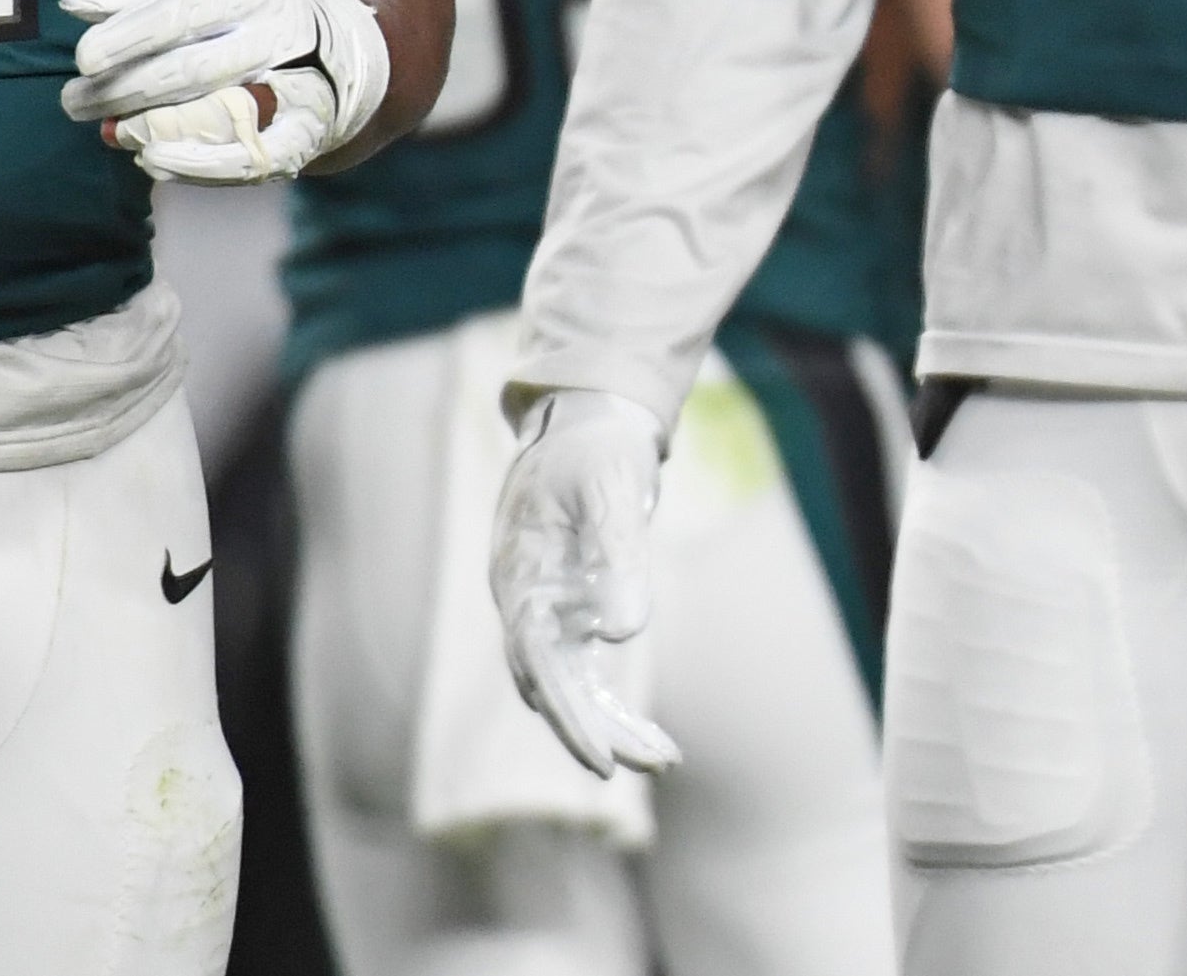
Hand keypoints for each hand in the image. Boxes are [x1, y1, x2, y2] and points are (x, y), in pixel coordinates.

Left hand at [59, 0, 388, 182]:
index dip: (133, 36)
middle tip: (74, 104)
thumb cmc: (243, 17)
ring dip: (153, 128)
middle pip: (195, 68)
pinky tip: (153, 162)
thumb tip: (73, 2)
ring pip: (219, 111)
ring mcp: (299, 82)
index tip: (84, 59)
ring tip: (109, 133)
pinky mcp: (307, 131)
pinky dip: (201, 165)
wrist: (337, 45)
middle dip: (126, 90)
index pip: (186, 11)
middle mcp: (280, 32)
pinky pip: (254, 156)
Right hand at [490, 389, 680, 780]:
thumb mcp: (610, 491)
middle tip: (656, 764)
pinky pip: (589, 669)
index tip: (602, 758)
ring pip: (573, 686)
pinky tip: (649, 733)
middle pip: (555, 686)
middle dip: (598, 733)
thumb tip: (625, 634)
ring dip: (612, 725)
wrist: (585, 423)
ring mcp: (546, 612)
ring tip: (665, 758)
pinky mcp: (571, 611)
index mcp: (521, 580)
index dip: (568, 713)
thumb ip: (618, 556)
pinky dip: (615, 701)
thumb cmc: (593, 450)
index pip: (539, 663)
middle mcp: (527, 607)